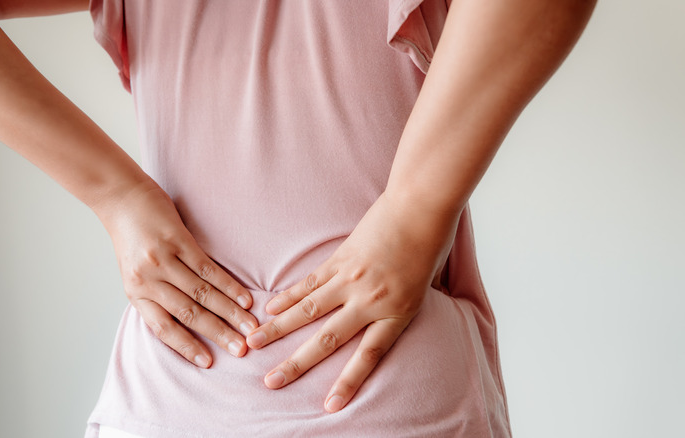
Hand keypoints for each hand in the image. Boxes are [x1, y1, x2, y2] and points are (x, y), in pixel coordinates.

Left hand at [95, 182, 257, 366]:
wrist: (121, 198)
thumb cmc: (131, 237)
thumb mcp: (135, 272)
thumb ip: (157, 294)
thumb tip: (187, 319)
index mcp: (136, 293)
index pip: (163, 328)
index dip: (187, 347)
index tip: (208, 362)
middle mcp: (148, 280)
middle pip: (188, 313)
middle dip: (218, 333)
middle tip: (241, 349)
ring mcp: (163, 260)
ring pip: (202, 293)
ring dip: (230, 312)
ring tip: (250, 326)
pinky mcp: (177, 241)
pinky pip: (207, 268)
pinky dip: (228, 285)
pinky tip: (243, 297)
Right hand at [245, 192, 458, 411]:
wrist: (421, 204)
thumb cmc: (432, 243)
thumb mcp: (426, 286)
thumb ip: (401, 305)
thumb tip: (385, 315)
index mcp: (397, 312)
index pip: (368, 356)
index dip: (349, 382)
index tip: (329, 405)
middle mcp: (370, 300)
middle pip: (328, 340)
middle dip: (297, 364)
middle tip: (271, 382)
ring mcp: (351, 278)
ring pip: (308, 310)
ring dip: (278, 330)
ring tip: (253, 342)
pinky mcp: (340, 258)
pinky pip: (309, 282)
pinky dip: (288, 296)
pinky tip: (269, 308)